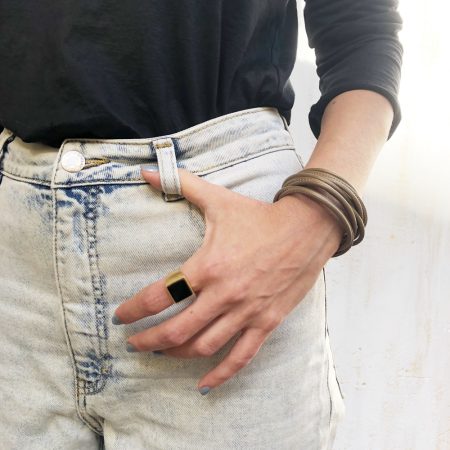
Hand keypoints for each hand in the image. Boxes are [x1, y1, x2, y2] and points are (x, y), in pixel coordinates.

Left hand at [112, 166, 342, 393]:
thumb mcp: (218, 200)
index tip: (120, 317)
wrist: (306, 228)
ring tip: (162, 353)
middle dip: (148, 340)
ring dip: (177, 354)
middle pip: (177, 329)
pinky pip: (241, 357)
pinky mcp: (267, 322)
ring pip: (204, 347)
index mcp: (208, 266)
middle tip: (134, 344)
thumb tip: (147, 170)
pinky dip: (221, 373)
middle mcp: (224, 294)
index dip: (134, 310)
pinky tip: (203, 384)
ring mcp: (246, 312)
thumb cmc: (260, 216)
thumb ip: (180, 184)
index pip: (159, 296)